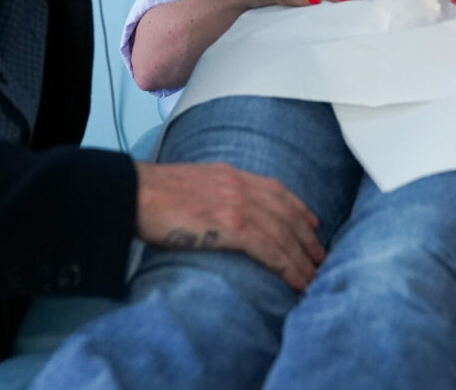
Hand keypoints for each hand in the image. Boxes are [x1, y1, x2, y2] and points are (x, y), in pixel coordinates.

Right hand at [134, 161, 325, 290]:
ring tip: (314, 277)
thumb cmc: (152, 194)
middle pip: (287, 214)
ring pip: (283, 234)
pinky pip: (270, 249)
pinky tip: (297, 280)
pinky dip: (288, 266)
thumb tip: (217, 212)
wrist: (135, 193)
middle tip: (320, 258)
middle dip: (307, 239)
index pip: (276, 190)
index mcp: (231, 175)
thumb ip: (213, 194)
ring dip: (302, 259)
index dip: (298, 208)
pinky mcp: (232, 225)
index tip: (311, 224)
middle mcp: (241, 186)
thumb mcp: (192, 184)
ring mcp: (239, 204)